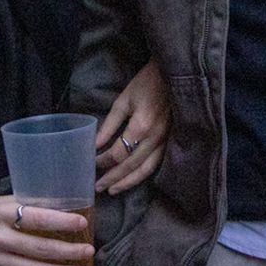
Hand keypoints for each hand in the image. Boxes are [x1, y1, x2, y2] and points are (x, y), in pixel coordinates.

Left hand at [94, 59, 170, 194]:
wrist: (172, 75)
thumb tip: (94, 145)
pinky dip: (143, 174)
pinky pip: (156, 163)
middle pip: (131, 166)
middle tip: (98, 188)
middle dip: (113, 178)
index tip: (92, 163)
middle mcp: (155, 139)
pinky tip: (132, 178)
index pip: (119, 153)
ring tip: (113, 190)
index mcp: (141, 126)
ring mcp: (165, 141)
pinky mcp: (170, 141)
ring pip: (146, 170)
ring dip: (128, 182)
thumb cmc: (146, 83)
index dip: (104, 160)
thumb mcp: (123, 101)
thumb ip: (109, 125)